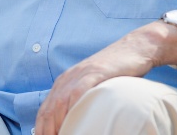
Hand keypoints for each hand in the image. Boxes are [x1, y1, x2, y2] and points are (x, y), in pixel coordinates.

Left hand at [35, 23, 168, 134]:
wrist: (134, 48)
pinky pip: (79, 92)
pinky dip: (73, 108)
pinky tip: (74, 121)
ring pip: (60, 103)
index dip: (41, 129)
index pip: (45, 110)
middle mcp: (68, 78)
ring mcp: (80, 74)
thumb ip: (80, 101)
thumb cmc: (116, 72)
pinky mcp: (95, 72)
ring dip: (58, 124)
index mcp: (64, 82)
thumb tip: (75, 123)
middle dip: (47, 130)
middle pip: (49, 110)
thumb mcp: (92, 85)